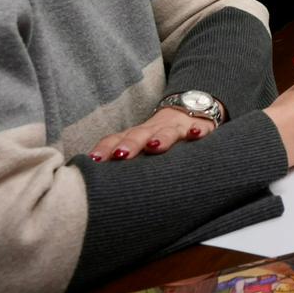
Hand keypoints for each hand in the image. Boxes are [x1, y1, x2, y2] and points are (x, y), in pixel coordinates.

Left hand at [87, 102, 223, 161]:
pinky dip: (198, 130)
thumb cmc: (160, 136)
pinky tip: (196, 134)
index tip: (94, 160)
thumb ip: (122, 159)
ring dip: (161, 138)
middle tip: (121, 155)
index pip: (117, 138)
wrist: (191, 108)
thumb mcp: (140, 144)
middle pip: (140, 134)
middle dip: (130, 144)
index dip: (106, 148)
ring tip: (155, 146)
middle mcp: (154, 130)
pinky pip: (200, 129)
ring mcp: (177, 128)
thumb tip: (93, 184)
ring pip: (168, 132)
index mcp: (136, 135)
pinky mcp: (200, 127)